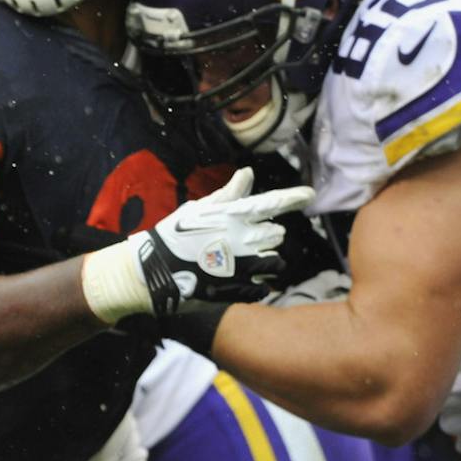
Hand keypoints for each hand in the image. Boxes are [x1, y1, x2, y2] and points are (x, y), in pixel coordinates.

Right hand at [84, 168, 313, 321]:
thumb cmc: (172, 236)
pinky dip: (254, 282)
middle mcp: (243, 239)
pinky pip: (261, 285)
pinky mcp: (238, 288)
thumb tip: (248, 172)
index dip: (294, 197)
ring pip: (273, 261)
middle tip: (238, 239)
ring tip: (234, 260)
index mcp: (233, 216)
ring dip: (261, 259)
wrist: (151, 273)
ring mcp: (243, 265)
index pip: (272, 203)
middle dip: (265, 235)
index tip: (310, 194)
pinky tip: (235, 279)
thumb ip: (229, 194)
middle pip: (275, 235)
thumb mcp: (197, 209)